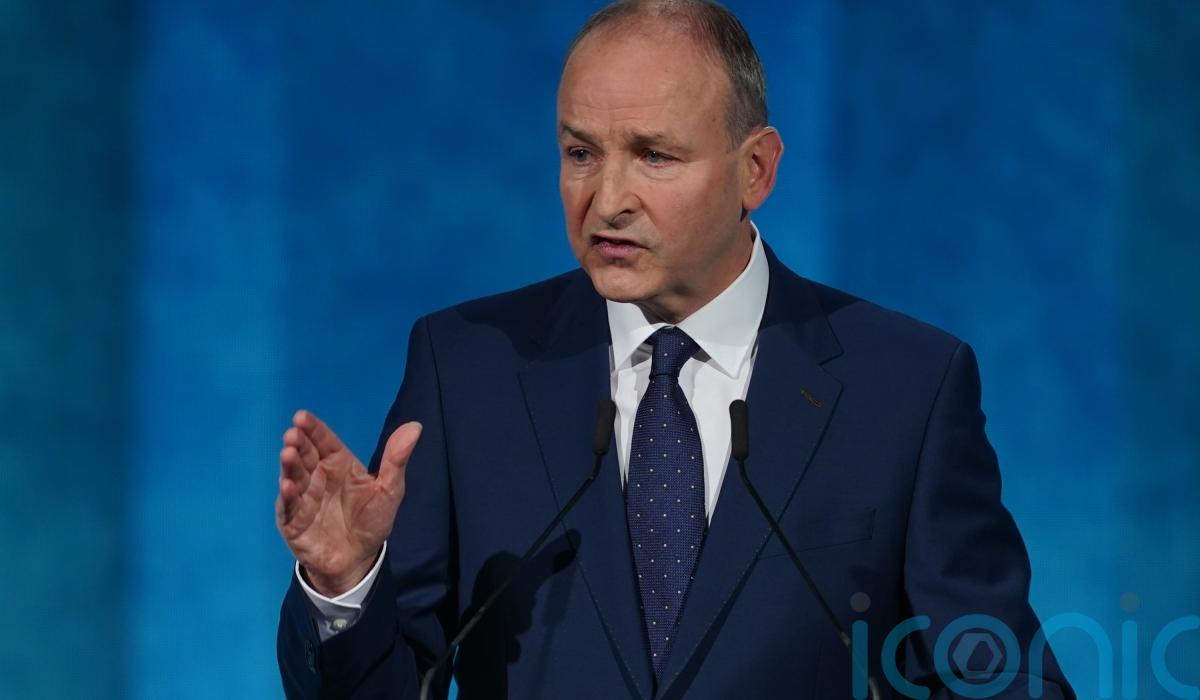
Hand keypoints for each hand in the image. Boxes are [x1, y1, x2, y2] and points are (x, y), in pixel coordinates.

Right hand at [276, 409, 421, 596]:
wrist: (358, 559)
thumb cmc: (372, 521)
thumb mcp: (389, 489)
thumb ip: (396, 459)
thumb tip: (415, 426)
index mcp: (339, 464)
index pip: (325, 442)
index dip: (314, 430)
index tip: (303, 416)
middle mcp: (318, 476)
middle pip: (306, 455)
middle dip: (298, 443)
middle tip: (293, 433)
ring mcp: (303, 497)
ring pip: (294, 476)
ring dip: (290, 464)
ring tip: (288, 453)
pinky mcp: (293, 520)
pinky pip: (289, 506)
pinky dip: (288, 495)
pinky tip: (290, 486)